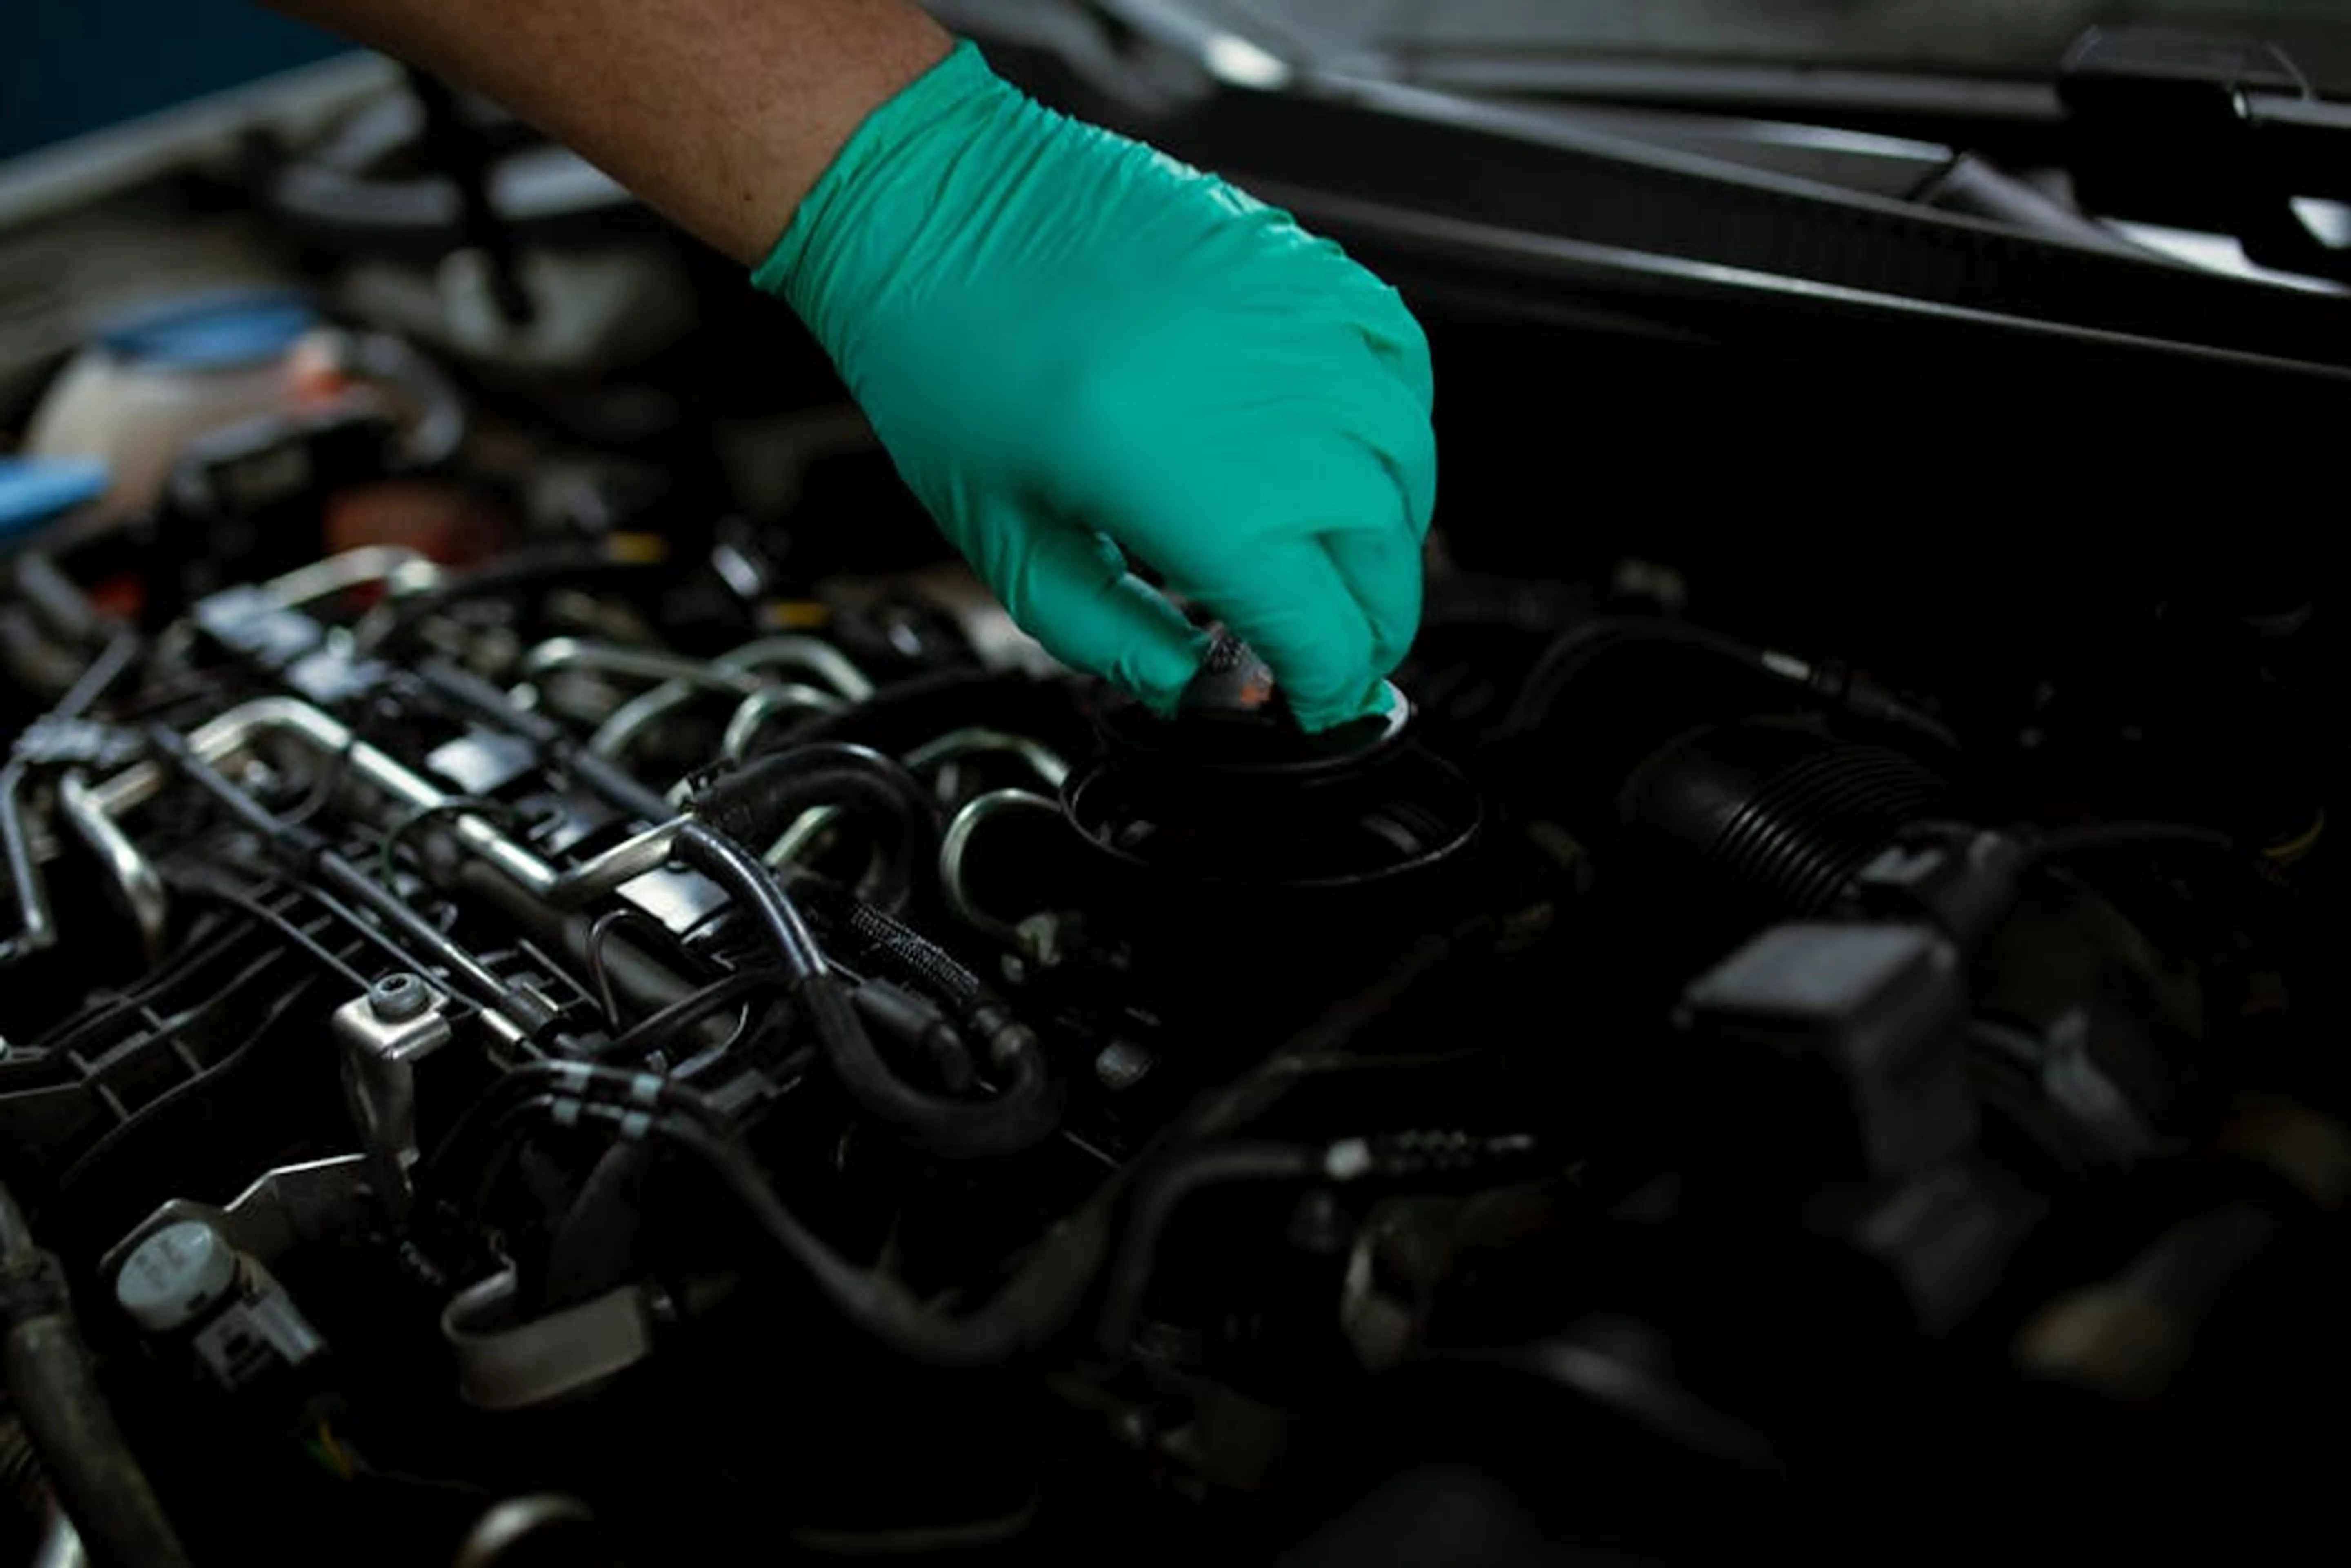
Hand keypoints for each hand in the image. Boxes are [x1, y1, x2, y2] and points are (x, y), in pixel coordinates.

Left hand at [756, 42, 1435, 729]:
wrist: (934, 206)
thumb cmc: (949, 362)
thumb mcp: (1009, 545)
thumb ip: (1112, 636)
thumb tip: (1193, 686)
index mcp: (1188, 489)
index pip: (1318, 624)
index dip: (1328, 685)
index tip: (1313, 704)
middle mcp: (1265, 405)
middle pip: (1380, 555)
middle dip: (1373, 626)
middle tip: (1338, 655)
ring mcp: (1295, 324)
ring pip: (1406, 462)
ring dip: (1393, 536)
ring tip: (1347, 569)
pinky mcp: (1299, 263)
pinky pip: (1400, 356)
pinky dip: (1399, 422)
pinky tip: (1359, 454)